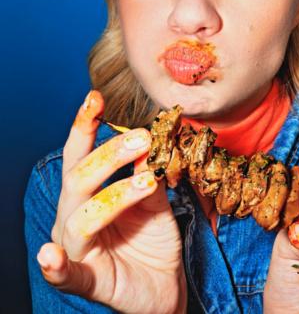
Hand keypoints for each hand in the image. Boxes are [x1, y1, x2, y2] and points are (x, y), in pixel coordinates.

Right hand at [36, 90, 185, 313]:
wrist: (165, 285)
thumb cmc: (152, 239)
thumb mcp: (155, 199)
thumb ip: (147, 171)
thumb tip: (149, 138)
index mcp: (88, 194)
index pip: (80, 155)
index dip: (84, 126)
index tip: (96, 97)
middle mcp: (74, 215)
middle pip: (79, 178)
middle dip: (109, 154)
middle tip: (142, 138)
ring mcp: (77, 248)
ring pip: (83, 215)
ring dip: (116, 194)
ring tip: (148, 182)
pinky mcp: (87, 279)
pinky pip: (66, 275)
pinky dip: (55, 266)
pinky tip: (50, 255)